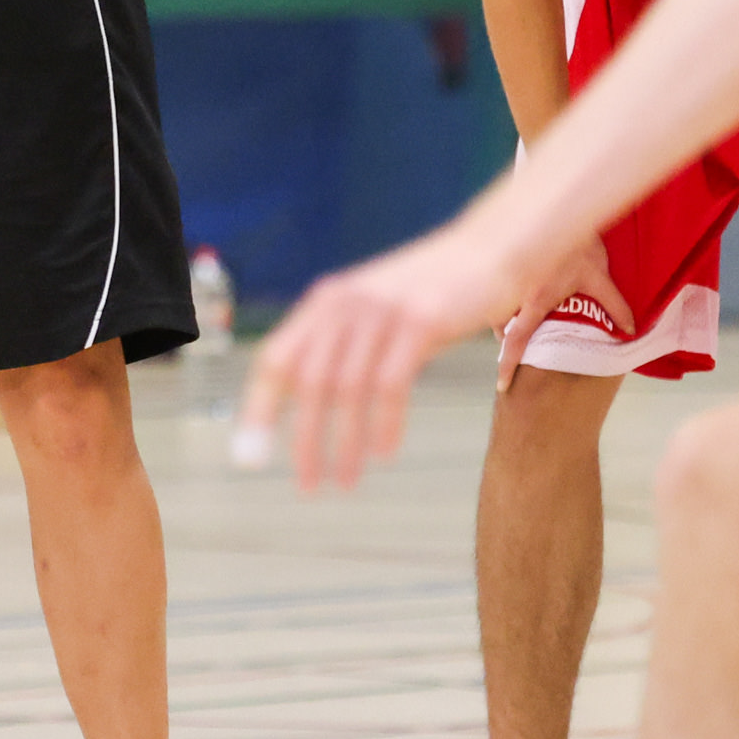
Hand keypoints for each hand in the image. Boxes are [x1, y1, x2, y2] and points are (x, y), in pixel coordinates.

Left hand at [240, 220, 528, 490]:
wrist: (488, 252)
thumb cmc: (428, 292)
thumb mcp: (372, 311)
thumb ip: (340, 345)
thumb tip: (305, 401)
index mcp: (324, 303)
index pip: (276, 359)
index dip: (258, 408)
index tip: (250, 454)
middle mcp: (345, 303)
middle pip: (309, 382)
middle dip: (304, 439)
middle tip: (308, 486)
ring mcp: (382, 310)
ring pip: (349, 388)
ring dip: (345, 443)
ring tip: (345, 481)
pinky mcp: (421, 321)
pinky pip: (392, 382)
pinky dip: (384, 423)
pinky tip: (383, 453)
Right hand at [493, 231, 636, 384]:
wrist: (559, 211)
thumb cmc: (580, 244)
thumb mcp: (600, 276)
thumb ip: (615, 304)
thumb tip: (630, 330)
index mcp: (536, 301)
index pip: (517, 341)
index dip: (509, 366)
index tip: (503, 387)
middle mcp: (516, 295)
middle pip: (501, 331)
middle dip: (508, 344)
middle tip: (518, 353)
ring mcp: (508, 283)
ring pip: (496, 314)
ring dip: (505, 324)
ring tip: (519, 328)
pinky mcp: (506, 271)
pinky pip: (499, 297)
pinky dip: (505, 306)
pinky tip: (517, 302)